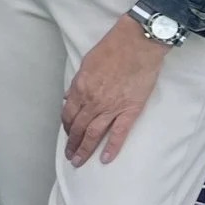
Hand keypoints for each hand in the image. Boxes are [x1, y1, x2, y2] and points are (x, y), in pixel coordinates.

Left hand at [61, 16, 168, 166]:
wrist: (138, 43)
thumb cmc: (112, 49)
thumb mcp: (86, 63)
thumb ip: (76, 83)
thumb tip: (68, 96)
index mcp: (80, 89)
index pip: (69, 114)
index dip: (67, 127)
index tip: (68, 134)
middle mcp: (92, 101)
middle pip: (78, 128)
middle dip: (72, 144)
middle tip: (69, 156)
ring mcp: (111, 107)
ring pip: (94, 133)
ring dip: (84, 149)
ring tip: (79, 161)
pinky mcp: (130, 109)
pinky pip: (119, 133)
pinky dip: (111, 147)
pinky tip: (105, 159)